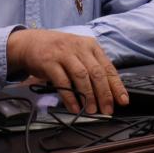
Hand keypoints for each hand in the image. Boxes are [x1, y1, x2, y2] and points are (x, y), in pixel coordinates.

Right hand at [6, 29, 128, 114]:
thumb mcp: (78, 53)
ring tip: (92, 110)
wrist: (30, 42)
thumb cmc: (58, 50)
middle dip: (104, 94)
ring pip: (82, 76)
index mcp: (90, 46)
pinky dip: (70, 97)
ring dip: (88, 96)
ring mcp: (64, 54)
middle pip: (97, 73)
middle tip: (107, 109)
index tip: (123, 101)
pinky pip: (62, 81)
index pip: (108, 68)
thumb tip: (107, 91)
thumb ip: (92, 67)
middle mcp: (79, 48)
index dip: (117, 86)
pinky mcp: (49, 62)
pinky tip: (75, 107)